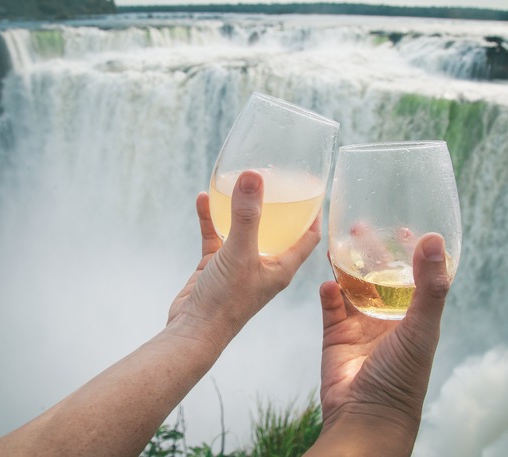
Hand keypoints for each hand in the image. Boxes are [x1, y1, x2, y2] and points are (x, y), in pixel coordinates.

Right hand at [167, 170, 320, 351]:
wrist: (192, 332)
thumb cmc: (225, 302)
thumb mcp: (240, 253)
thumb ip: (246, 215)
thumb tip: (252, 176)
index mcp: (282, 266)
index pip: (309, 236)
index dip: (314, 212)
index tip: (313, 185)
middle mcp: (264, 265)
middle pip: (278, 228)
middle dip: (277, 203)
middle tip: (274, 175)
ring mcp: (239, 265)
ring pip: (244, 229)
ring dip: (241, 208)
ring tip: (239, 182)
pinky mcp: (216, 267)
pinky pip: (216, 235)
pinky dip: (212, 218)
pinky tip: (205, 198)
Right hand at [308, 233, 449, 455]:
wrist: (366, 416)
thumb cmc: (403, 377)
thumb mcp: (422, 329)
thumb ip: (429, 287)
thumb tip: (434, 240)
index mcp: (413, 316)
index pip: (413, 277)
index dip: (410, 253)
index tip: (405, 227)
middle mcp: (387, 318)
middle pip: (378, 276)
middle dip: (372, 252)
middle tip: (362, 226)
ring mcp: (360, 326)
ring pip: (352, 287)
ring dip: (346, 265)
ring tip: (341, 242)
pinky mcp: (335, 335)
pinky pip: (330, 306)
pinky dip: (328, 293)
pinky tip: (327, 284)